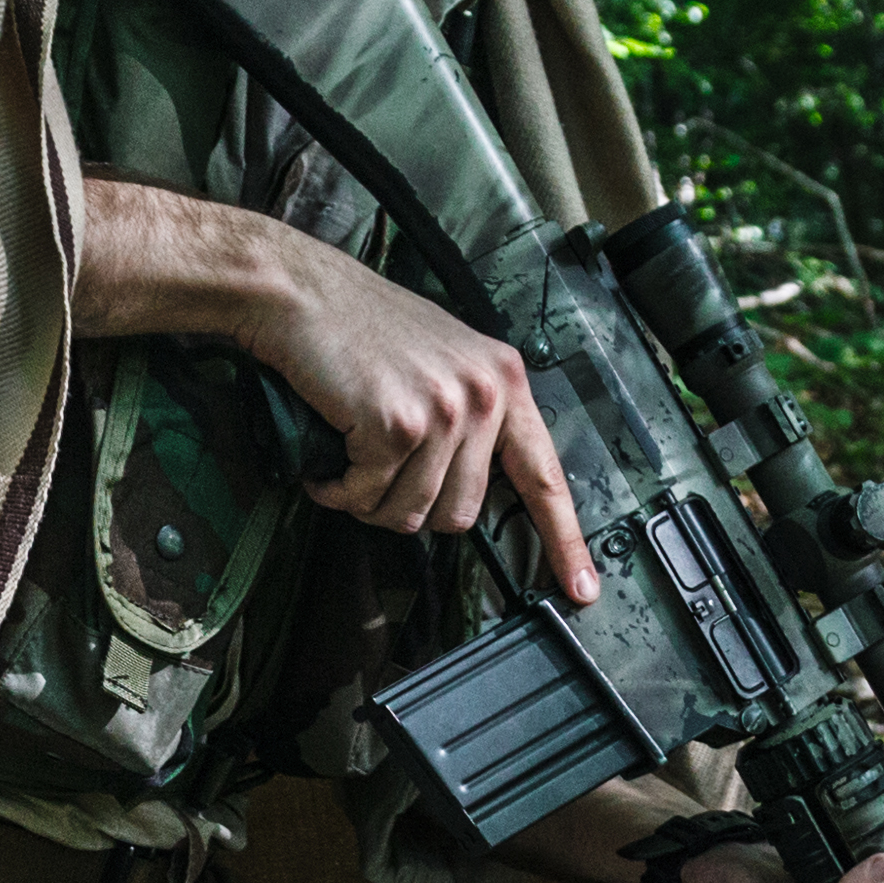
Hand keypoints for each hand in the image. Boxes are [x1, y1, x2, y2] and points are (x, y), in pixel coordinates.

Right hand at [248, 231, 596, 600]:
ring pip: (413, 514)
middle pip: (462, 513)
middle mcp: (484, 395)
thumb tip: (469, 489)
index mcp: (504, 380)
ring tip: (347, 466)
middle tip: (375, 478)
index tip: (581, 588)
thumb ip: (471, 415)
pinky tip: (325, 465)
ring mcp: (445, 411)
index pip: (544, 474)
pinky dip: (337, 492)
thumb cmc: (359, 327)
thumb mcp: (443, 360)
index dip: (564, 539)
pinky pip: (369, 498)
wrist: (301, 294)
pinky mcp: (398, 426)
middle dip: (411, 509)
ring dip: (369, 504)